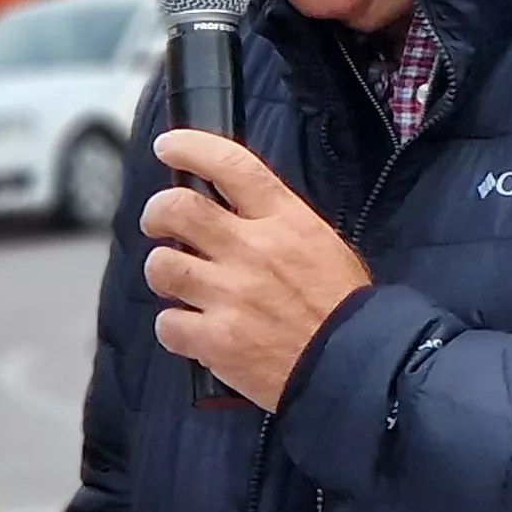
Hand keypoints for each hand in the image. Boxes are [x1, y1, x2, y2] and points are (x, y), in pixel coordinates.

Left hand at [144, 129, 371, 408]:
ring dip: (163, 272)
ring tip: (179, 283)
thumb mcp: (321, 244)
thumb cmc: (343, 306)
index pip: (229, 165)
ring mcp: (230, 295)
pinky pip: (167, 323)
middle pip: (177, 208)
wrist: (354, 365)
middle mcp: (252, 250)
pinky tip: (194, 330)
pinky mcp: (216, 340)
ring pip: (161, 265)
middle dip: (157, 213)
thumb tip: (232, 212)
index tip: (169, 147)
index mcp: (284, 220)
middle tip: (158, 224)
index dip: (190, 147)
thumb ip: (277, 224)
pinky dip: (175, 327)